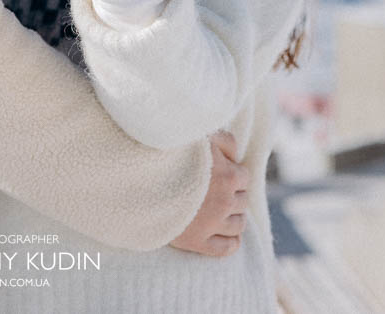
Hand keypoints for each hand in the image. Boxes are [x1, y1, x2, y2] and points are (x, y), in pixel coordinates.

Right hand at [170, 131, 248, 256]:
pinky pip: (226, 248)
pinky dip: (231, 242)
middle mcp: (225, 202)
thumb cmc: (169, 152)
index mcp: (228, 176)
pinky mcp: (198, 242)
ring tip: (220, 209)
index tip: (221, 171)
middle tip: (216, 189)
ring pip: (238, 225)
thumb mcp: (200, 136)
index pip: (244, 177)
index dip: (233, 172)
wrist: (140, 178)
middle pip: (242, 201)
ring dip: (233, 216)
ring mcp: (212, 224)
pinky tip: (226, 234)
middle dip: (233, 194)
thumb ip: (224, 140)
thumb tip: (236, 155)